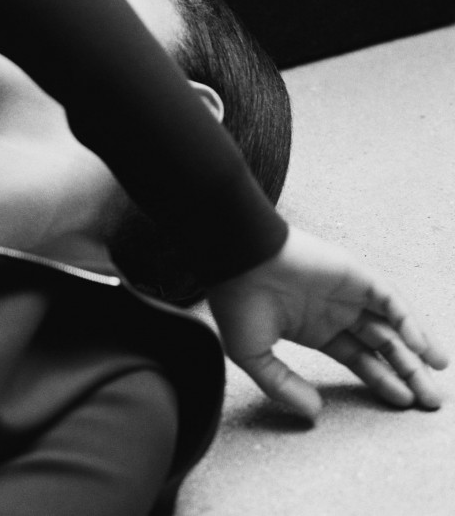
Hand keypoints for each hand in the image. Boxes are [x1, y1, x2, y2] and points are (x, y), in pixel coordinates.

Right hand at [207, 226, 448, 420]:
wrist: (236, 259)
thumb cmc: (237, 300)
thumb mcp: (253, 355)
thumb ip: (282, 385)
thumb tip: (314, 412)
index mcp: (314, 328)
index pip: (358, 358)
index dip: (382, 379)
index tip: (403, 402)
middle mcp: (335, 310)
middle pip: (381, 344)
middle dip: (407, 370)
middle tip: (431, 397)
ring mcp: (345, 291)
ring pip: (390, 322)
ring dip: (416, 346)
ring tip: (437, 371)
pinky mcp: (353, 273)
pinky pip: (387, 298)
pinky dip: (405, 319)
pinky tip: (419, 344)